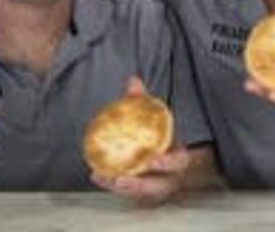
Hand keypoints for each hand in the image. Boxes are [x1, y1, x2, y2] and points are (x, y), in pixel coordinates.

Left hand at [90, 77, 191, 206]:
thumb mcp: (154, 118)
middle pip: (157, 187)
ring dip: (121, 188)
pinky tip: (96, 175)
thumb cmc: (159, 134)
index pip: (178, 162)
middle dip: (139, 185)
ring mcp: (154, 187)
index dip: (167, 163)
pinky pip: (125, 191)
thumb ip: (144, 101)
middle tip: (121, 179)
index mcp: (178, 158)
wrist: (164, 155)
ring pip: (139, 193)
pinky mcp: (139, 192)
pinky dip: (110, 184)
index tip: (153, 159)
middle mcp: (169, 177)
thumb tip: (133, 80)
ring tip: (103, 177)